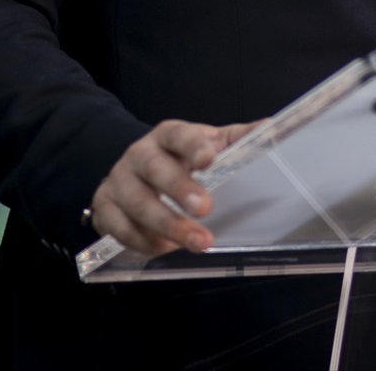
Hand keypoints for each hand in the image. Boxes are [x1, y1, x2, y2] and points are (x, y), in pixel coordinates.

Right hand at [88, 118, 260, 254]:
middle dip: (179, 189)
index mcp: (167, 135)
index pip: (178, 135)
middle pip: (154, 168)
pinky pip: (118, 226)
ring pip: (137, 202)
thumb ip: (239, 138)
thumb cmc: (181, 158)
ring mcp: (118, 180)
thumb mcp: (210, 143)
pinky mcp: (104, 206)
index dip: (192, 145)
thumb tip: (271, 126)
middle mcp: (139, 154)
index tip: (209, 158)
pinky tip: (165, 248)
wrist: (135, 170)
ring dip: (166, 225)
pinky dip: (142, 240)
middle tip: (205, 209)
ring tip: (196, 242)